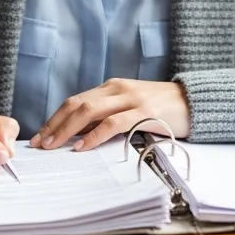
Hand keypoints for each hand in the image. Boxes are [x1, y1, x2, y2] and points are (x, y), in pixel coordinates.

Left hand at [31, 79, 190, 151]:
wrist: (195, 101)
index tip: (40, 136)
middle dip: (54, 124)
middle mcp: (117, 89)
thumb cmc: (162, 109)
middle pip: (76, 104)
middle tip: (39, 144)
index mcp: (111, 87)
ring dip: (67, 130)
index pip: (75, 101)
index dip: (55, 118)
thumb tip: (79, 135)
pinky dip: (94, 135)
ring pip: (89, 111)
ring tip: (54, 146)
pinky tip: (82, 147)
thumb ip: (108, 116)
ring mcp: (131, 99)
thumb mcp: (130, 108)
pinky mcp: (144, 112)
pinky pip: (113, 123)